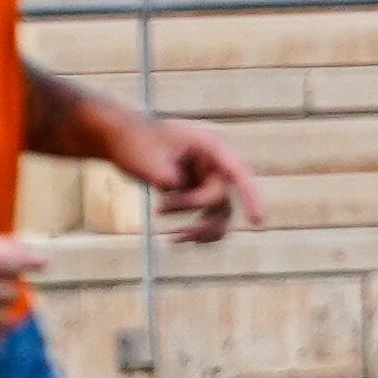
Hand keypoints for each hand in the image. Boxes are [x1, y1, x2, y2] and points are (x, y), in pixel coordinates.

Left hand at [109, 115, 265, 244]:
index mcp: (207, 145)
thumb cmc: (134, 142)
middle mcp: (212, 163)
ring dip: (199, 229)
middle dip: (193, 208)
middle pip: (219, 197)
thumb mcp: (147, 160)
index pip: (237, 171)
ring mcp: (206, 179)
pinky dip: (197, 230)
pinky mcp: (197, 192)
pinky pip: (208, 217)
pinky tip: (178, 238)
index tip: (257, 220)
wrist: (119, 139)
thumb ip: (167, 178)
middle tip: (159, 210)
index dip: (251, 195)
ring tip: (173, 237)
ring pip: (218, 213)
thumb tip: (180, 192)